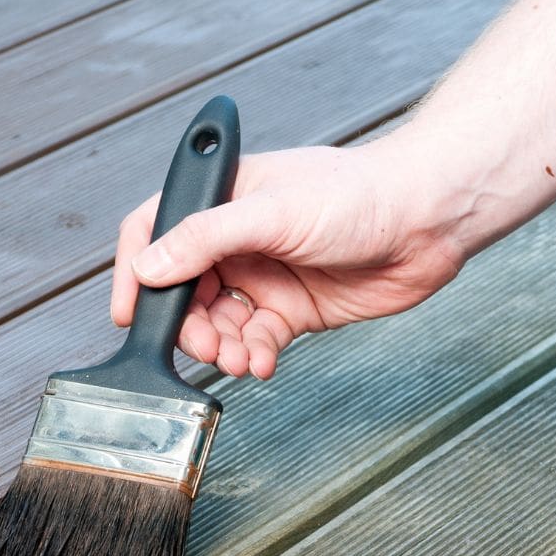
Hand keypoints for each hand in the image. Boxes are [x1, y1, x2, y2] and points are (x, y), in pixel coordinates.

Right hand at [112, 137, 467, 378]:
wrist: (427, 221)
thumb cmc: (360, 194)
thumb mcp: (272, 211)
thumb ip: (205, 239)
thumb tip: (149, 266)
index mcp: (224, 197)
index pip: (156, 230)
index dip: (136, 271)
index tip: (129, 311)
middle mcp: (238, 237)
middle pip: (183, 289)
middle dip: (187, 324)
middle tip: (205, 345)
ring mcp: (265, 274)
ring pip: (219, 322)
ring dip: (221, 347)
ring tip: (238, 359)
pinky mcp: (293, 309)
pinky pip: (256, 340)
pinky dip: (254, 356)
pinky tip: (263, 362)